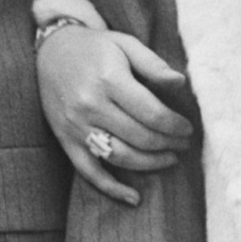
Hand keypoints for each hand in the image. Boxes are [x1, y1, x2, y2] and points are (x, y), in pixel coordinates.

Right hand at [38, 26, 193, 205]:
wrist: (52, 51)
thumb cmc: (96, 47)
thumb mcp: (125, 44)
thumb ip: (153, 64)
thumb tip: (181, 83)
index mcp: (109, 79)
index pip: (151, 113)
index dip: (175, 125)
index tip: (188, 128)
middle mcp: (90, 105)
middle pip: (139, 137)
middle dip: (168, 144)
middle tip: (184, 144)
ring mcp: (76, 126)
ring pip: (119, 157)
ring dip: (149, 164)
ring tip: (169, 159)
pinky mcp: (65, 140)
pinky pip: (89, 172)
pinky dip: (112, 189)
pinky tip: (134, 197)